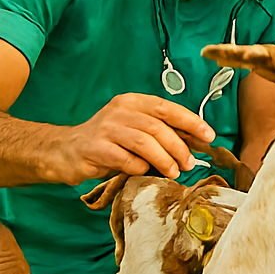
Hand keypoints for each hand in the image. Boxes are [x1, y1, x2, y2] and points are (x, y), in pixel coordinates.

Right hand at [57, 93, 215, 184]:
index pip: (167, 108)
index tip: (208, 136)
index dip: (191, 121)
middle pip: (158, 127)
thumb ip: (159, 132)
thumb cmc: (108, 141)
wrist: (65, 151)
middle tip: (189, 163)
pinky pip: (126, 160)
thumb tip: (195, 142)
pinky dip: (139, 168)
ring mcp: (106, 128)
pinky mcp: (95, 148)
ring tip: (174, 172)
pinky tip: (142, 172)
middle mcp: (120, 110)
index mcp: (133, 101)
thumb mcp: (134, 129)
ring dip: (164, 159)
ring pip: (145, 142)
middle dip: (179, 147)